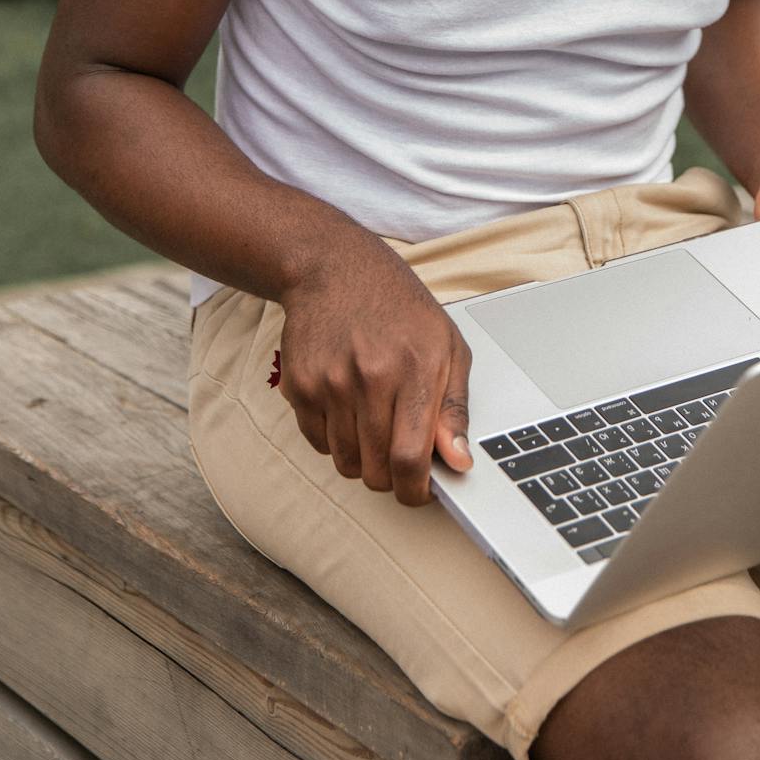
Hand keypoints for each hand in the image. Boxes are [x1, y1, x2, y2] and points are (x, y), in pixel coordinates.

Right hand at [273, 227, 474, 505]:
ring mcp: (329, 383)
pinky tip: (348, 405)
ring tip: (374, 421)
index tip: (421, 491)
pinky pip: (318, 443)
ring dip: (363, 457)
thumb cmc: (399, 307)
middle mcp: (369, 378)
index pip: (410, 459)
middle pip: (375, 471)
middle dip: (391, 477)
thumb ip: (454, 408)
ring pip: (345, 463)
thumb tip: (459, 462)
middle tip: (399, 453)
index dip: (416, 491)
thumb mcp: (447, 345)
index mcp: (414, 369)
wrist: (335, 268)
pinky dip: (335, 438)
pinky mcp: (299, 386)